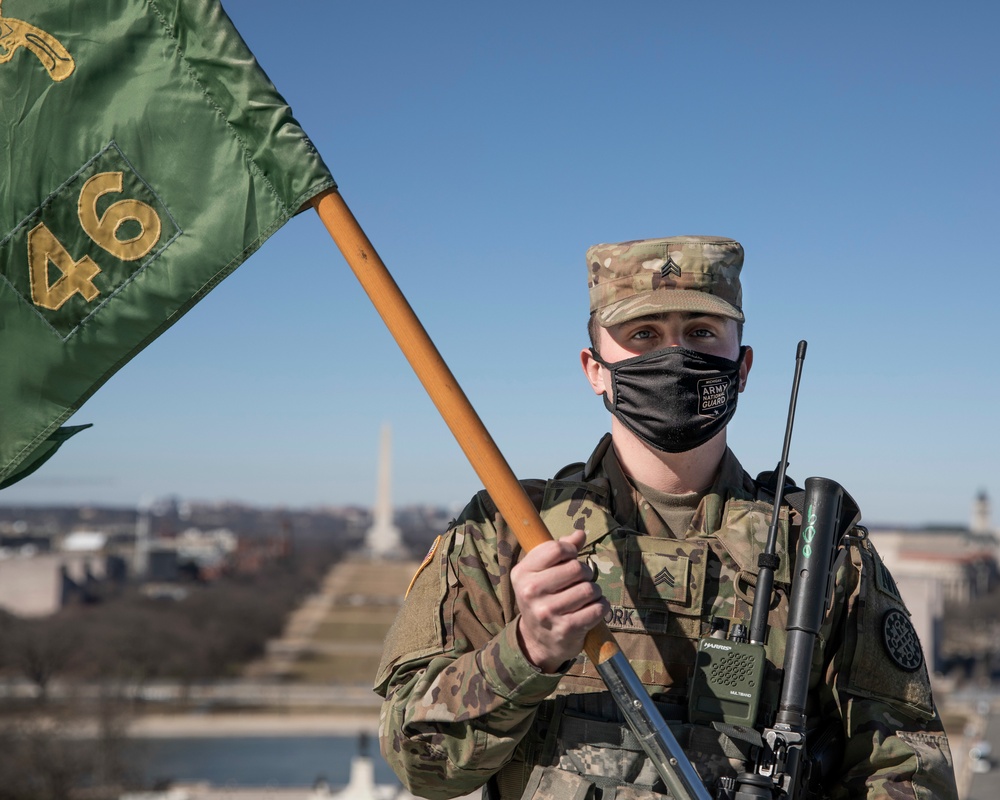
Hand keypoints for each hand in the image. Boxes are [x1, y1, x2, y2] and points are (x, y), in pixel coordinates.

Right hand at [510, 529, 607, 672]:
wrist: (538, 640)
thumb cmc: (543, 598)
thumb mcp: (541, 572)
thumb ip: (559, 550)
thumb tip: (580, 533)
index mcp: (522, 573)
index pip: (556, 549)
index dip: (571, 551)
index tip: (572, 558)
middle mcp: (531, 592)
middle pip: (577, 568)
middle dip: (586, 573)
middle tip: (581, 581)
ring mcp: (547, 612)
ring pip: (589, 589)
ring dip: (595, 591)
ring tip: (587, 596)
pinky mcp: (566, 629)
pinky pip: (597, 608)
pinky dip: (602, 606)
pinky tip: (594, 608)